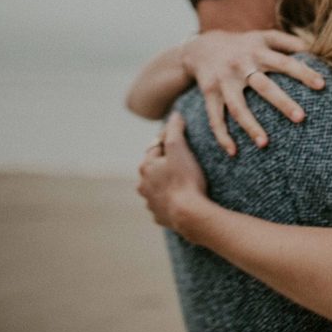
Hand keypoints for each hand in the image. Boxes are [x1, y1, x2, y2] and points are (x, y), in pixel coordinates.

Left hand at [137, 113, 207, 235]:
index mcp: (146, 166)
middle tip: (182, 161)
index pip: (155, 147)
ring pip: (156, 188)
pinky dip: (170, 200)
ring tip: (181, 181)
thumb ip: (175, 130)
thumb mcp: (179, 148)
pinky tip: (181, 199)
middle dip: (164, 164)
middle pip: (154, 169)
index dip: (168, 141)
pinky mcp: (159, 216)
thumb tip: (174, 115)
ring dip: (164, 184)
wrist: (188, 213)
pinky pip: (163, 204)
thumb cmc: (184, 179)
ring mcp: (150, 202)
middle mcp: (143, 184)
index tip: (181, 139)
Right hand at [181, 29, 325, 154]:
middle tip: (301, 118)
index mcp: (257, 52)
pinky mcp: (209, 94)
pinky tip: (233, 152)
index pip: (284, 62)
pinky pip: (215, 118)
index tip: (322, 85)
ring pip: (238, 107)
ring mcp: (224, 82)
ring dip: (250, 126)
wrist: (201, 47)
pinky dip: (222, 136)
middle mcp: (241, 66)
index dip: (303, 73)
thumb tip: (317, 49)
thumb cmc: (243, 45)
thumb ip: (289, 41)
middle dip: (282, 102)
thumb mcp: (263, 36)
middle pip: (263, 86)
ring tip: (265, 144)